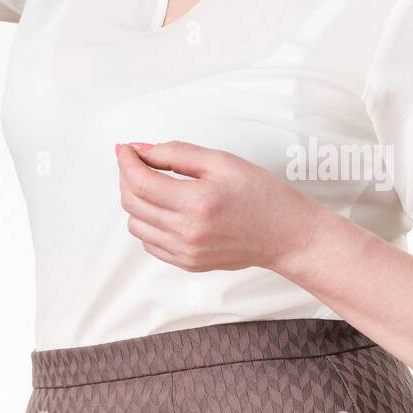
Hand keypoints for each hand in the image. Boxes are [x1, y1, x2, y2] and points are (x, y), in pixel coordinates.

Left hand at [116, 140, 322, 273]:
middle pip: (132, 203)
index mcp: (196, 203)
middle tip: (136, 160)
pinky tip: (161, 206)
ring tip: (150, 182)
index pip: (140, 182)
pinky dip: (146, 222)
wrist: (286, 235)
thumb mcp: (222, 161)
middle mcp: (187, 233)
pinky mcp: (188, 263)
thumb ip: (178, 154)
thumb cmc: (261, 195)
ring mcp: (186, 253)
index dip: (127, 161)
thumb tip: (143, 151)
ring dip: (134, 200)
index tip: (126, 148)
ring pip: (136, 225)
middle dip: (127, 176)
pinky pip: (150, 242)